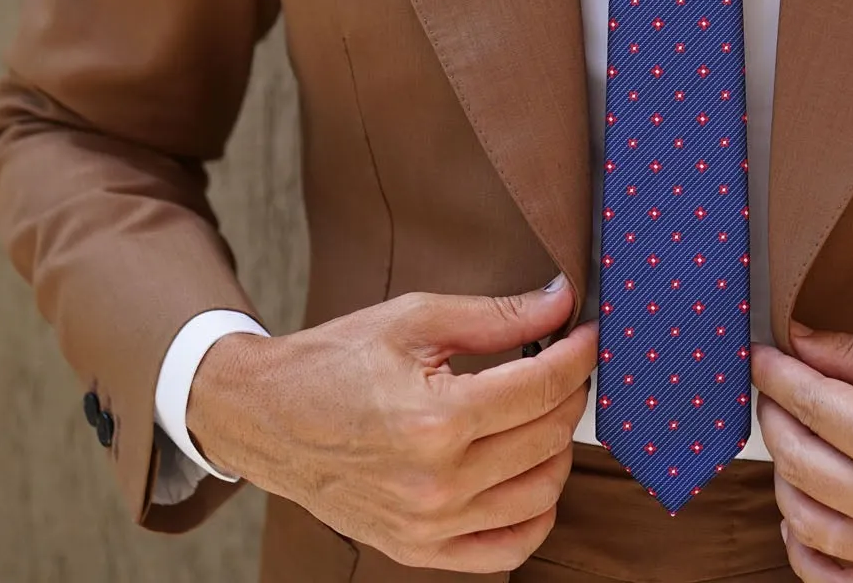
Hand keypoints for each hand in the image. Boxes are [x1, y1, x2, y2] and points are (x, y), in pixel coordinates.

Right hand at [188, 275, 595, 572]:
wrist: (264, 417)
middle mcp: (437, 481)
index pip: (542, 387)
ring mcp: (430, 524)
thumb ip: (496, 315)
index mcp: (436, 419)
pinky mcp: (419, 549)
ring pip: (542, 492)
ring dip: (557, 447)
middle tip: (561, 364)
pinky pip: (508, 548)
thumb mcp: (413, 321)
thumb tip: (561, 304)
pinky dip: (536, 515)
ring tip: (540, 413)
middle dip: (568, 393)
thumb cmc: (334, 362)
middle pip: (548, 437)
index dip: (578, 354)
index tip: (589, 335)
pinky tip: (530, 475)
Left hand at [750, 325, 852, 581]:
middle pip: (798, 464)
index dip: (776, 376)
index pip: (812, 407)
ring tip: (788, 441)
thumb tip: (799, 342)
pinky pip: (843, 580)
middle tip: (774, 392)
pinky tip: (800, 516)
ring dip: (783, 478)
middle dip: (775, 419)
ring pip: (807, 524)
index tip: (761, 356)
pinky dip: (808, 552)